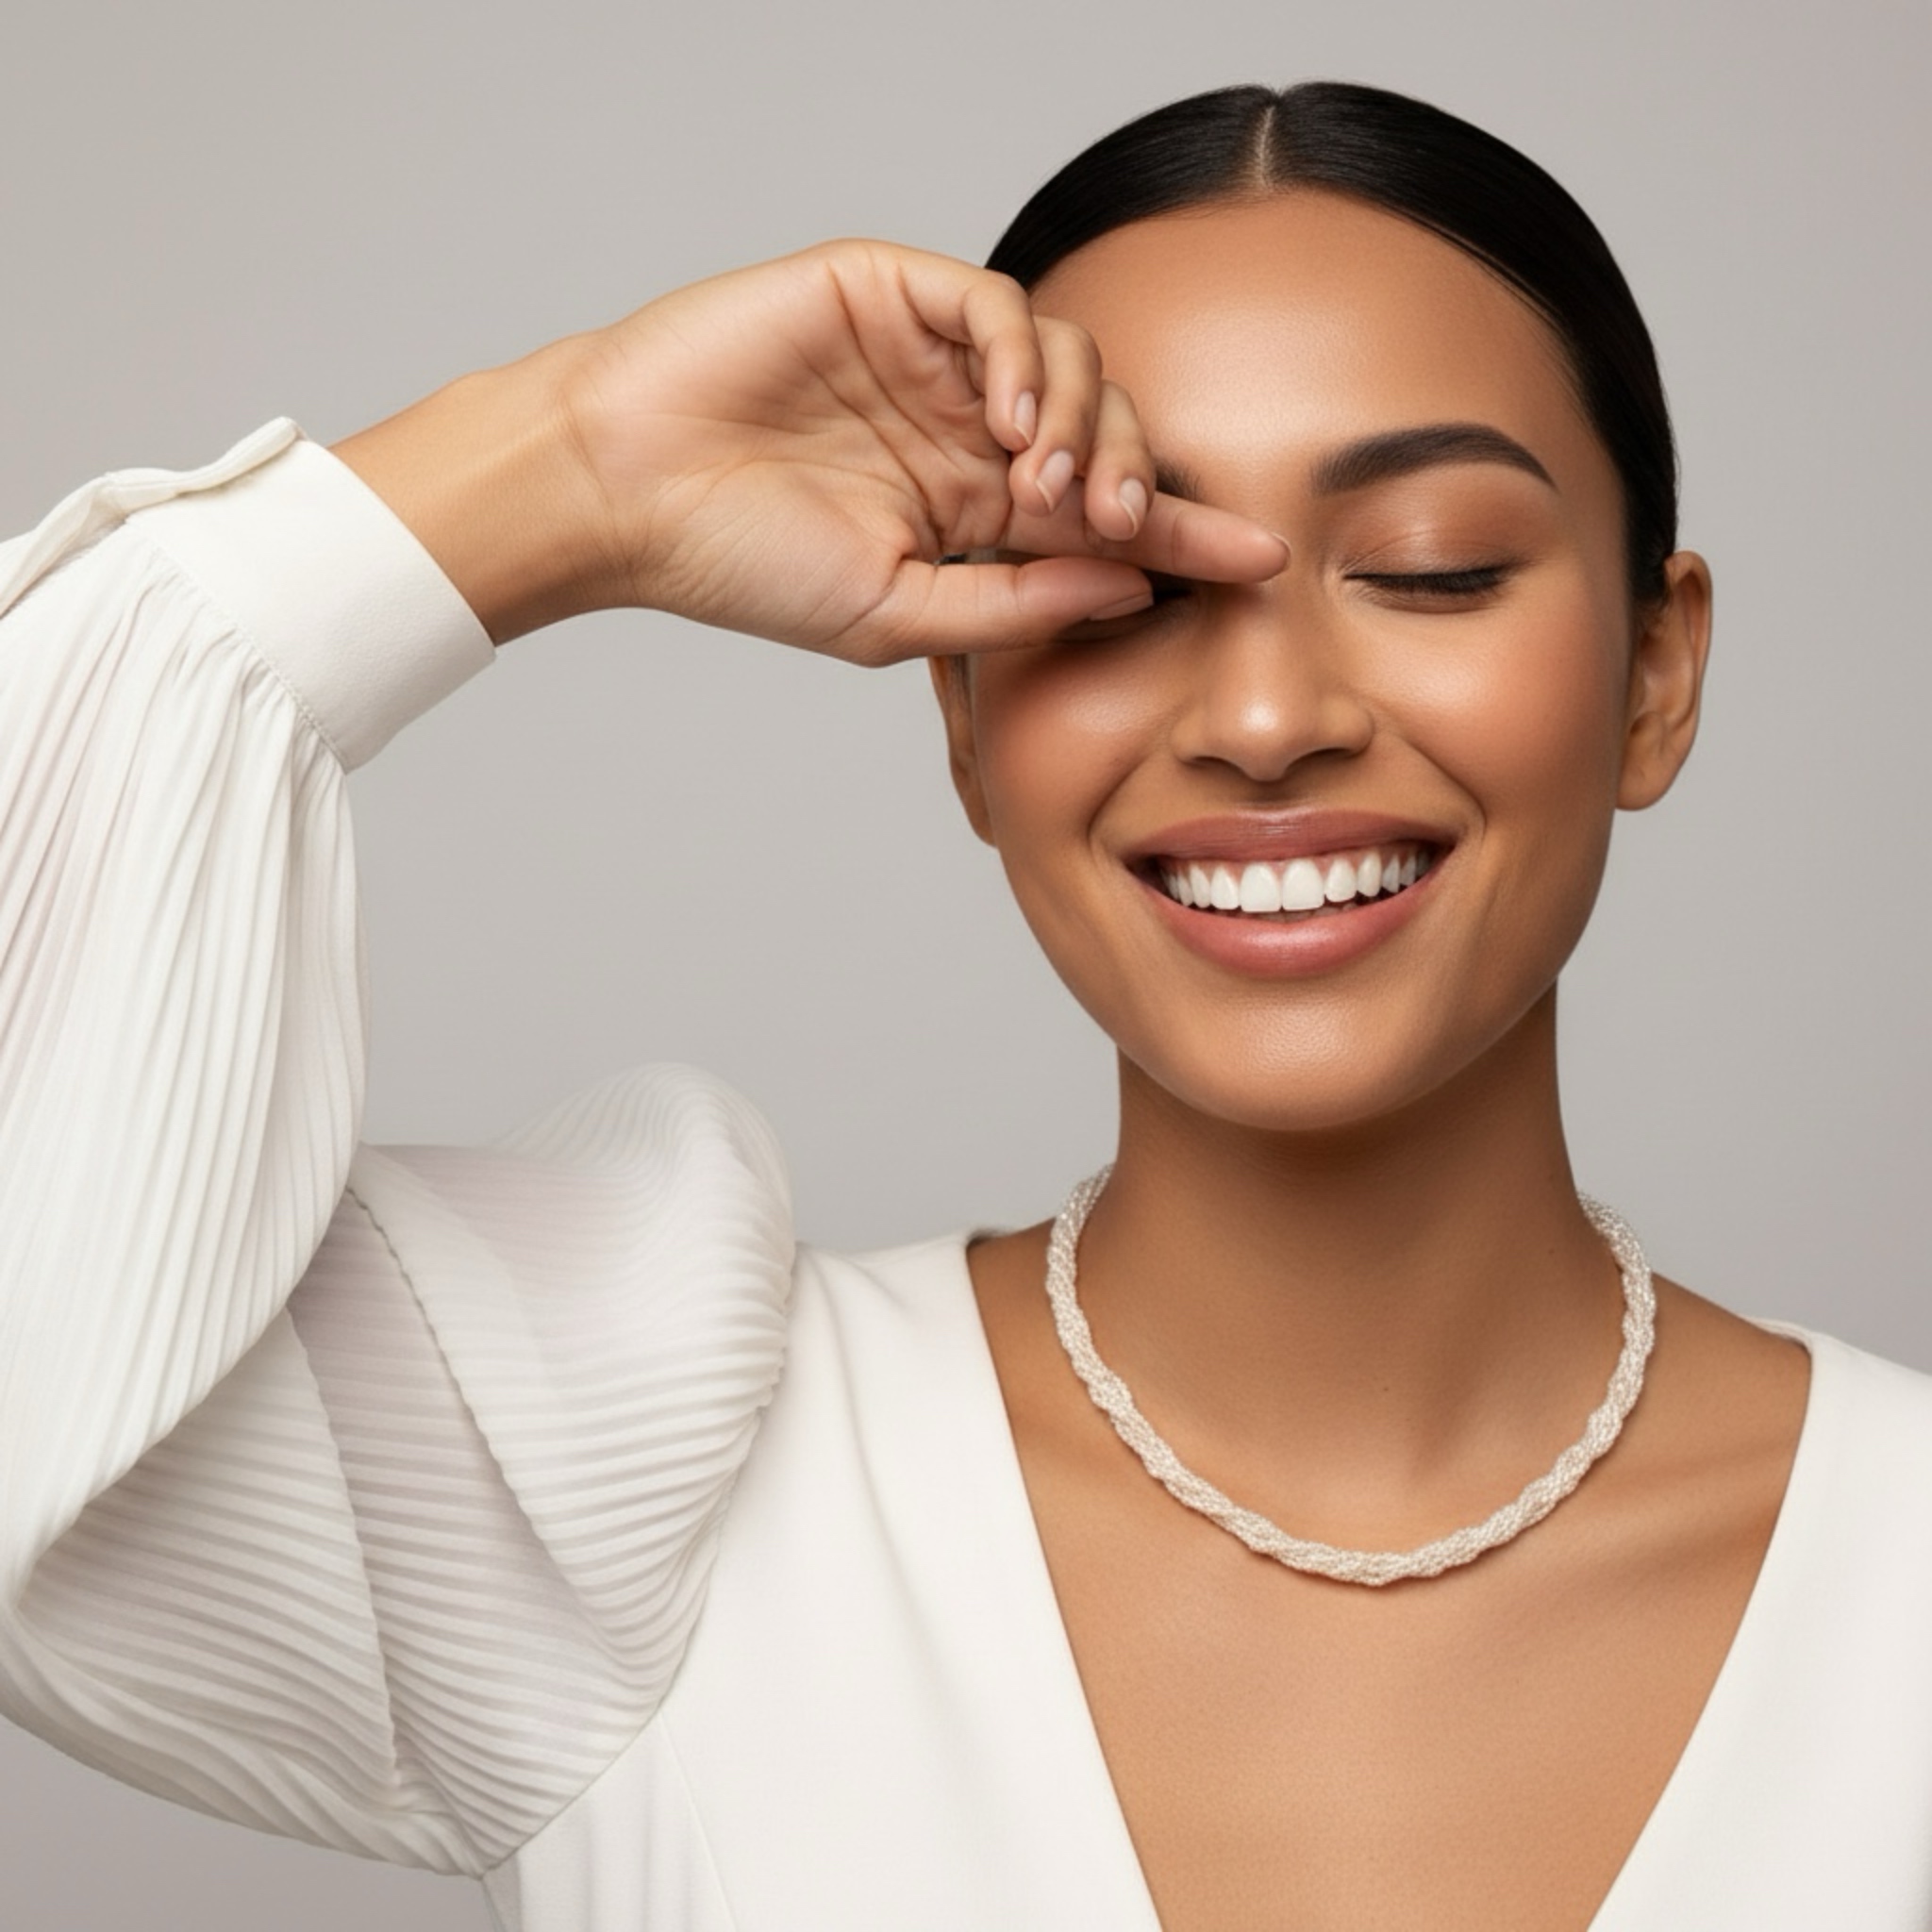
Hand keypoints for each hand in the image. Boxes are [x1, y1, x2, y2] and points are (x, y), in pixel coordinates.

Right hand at [336, 240, 1287, 652]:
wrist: (625, 493)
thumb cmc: (741, 565)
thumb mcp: (898, 615)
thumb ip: (1018, 603)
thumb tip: (1133, 586)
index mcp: (969, 515)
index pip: (1101, 521)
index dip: (1186, 535)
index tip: (1264, 558)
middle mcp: (963, 433)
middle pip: (1106, 433)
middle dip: (1138, 478)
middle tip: (1123, 524)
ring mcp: (929, 361)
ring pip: (1070, 360)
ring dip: (1087, 424)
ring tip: (1049, 487)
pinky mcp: (889, 292)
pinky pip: (996, 305)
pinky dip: (1027, 356)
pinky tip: (1015, 421)